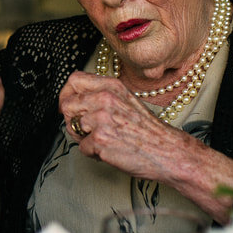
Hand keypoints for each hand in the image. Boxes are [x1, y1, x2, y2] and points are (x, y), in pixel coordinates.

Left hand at [58, 71, 172, 177]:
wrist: (167, 151)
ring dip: (83, 138)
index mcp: (111, 86)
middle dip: (71, 120)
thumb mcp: (126, 100)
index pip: (74, 80)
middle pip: (66, 104)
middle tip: (85, 129)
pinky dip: (92, 153)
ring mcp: (101, 119)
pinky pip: (82, 148)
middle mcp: (105, 98)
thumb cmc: (148, 130)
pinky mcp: (100, 140)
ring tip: (102, 140)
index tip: (70, 105)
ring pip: (71, 127)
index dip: (67, 94)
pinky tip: (108, 150)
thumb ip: (102, 95)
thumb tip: (76, 98)